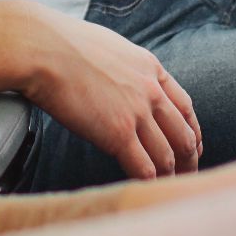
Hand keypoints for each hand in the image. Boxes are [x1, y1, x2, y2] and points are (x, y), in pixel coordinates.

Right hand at [11, 5, 201, 179]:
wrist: (43, 48)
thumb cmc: (63, 45)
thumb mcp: (110, 48)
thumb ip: (125, 69)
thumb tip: (120, 81)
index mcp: (151, 69)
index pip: (185, 107)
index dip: (192, 131)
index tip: (193, 146)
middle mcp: (151, 91)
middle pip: (183, 134)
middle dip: (189, 160)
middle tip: (188, 176)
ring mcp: (136, 113)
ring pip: (167, 155)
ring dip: (171, 176)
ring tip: (169, 190)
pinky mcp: (117, 133)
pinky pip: (144, 168)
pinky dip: (149, 183)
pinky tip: (147, 190)